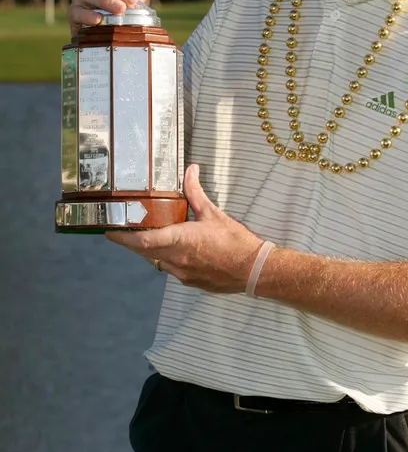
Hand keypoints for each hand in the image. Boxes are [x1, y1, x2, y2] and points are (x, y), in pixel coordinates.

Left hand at [105, 165, 264, 292]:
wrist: (253, 269)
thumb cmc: (235, 241)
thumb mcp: (213, 213)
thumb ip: (196, 192)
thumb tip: (191, 170)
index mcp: (181, 241)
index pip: (144, 241)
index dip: (124, 238)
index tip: (110, 232)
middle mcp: (177, 260)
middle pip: (145, 253)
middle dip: (131, 243)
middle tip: (120, 232)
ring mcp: (183, 274)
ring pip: (157, 261)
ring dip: (148, 251)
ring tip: (145, 237)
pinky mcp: (190, 281)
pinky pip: (170, 269)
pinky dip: (165, 258)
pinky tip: (173, 249)